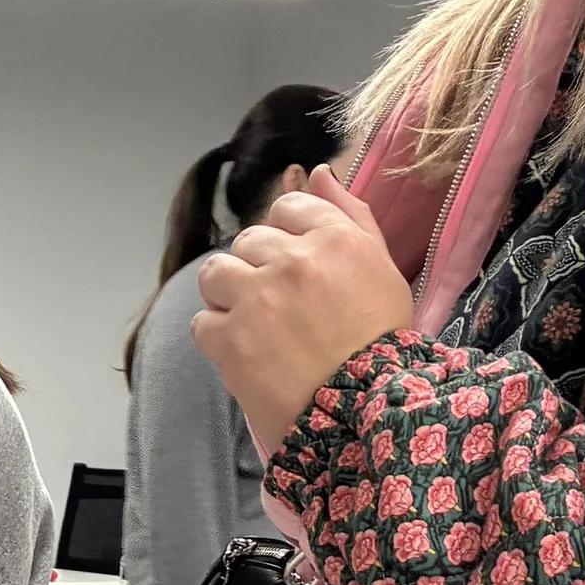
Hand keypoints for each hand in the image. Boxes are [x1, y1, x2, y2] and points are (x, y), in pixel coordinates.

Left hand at [192, 165, 414, 443]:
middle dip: (258, 269)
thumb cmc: (382, 344)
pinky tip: (244, 354)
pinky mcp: (230, 340)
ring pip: (216, 274)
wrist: (366, 412)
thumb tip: (321, 171)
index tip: (296, 269)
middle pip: (248, 241)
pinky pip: (201, 323)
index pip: (287, 207)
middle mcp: (293, 260)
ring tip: (254, 326)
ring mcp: (257, 299)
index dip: (287, 237)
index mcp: (335, 238)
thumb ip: (351, 215)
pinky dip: (217, 339)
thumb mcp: (382, 270)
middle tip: (279, 307)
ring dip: (228, 297)